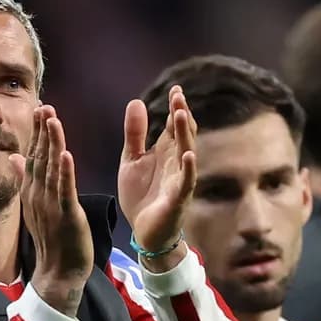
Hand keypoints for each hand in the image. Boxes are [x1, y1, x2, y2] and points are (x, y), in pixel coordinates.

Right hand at [10, 105, 92, 316]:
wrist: (58, 272)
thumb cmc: (51, 238)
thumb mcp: (35, 205)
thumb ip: (26, 179)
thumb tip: (14, 157)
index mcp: (32, 190)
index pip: (33, 155)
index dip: (37, 132)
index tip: (40, 109)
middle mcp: (38, 194)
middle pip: (39, 156)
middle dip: (43, 131)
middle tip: (45, 105)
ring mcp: (50, 204)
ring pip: (51, 168)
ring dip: (52, 144)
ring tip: (53, 120)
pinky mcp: (65, 214)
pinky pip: (64, 190)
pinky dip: (65, 172)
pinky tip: (65, 154)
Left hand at [118, 85, 197, 271]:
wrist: (143, 232)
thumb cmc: (141, 196)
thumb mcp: (131, 160)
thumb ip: (135, 134)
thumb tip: (137, 101)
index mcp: (164, 152)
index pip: (173, 125)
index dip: (175, 108)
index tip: (176, 89)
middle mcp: (176, 162)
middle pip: (182, 134)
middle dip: (181, 115)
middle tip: (178, 96)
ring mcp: (179, 179)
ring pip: (186, 152)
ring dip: (185, 134)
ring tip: (181, 115)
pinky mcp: (178, 198)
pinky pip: (187, 181)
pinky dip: (189, 168)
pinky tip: (189, 155)